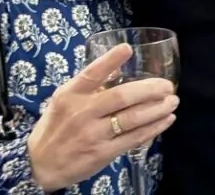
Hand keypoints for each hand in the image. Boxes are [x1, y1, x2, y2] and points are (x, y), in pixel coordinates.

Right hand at [28, 44, 177, 191]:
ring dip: (157, 109)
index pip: (92, 73)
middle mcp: (82, 112)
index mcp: (70, 94)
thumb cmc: (54, 127)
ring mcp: (94, 133)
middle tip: (167, 85)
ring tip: (172, 101)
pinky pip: (134, 138)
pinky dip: (153, 128)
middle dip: (149, 89)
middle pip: (122, 97)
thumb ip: (87, 86)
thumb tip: (116, 69)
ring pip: (133, 118)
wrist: (41, 165)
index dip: (110, 60)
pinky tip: (165, 121)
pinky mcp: (103, 152)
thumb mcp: (62, 100)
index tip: (128, 48)